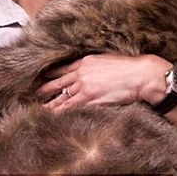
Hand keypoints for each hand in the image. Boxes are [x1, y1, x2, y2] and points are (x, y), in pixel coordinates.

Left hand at [36, 54, 170, 112]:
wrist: (141, 75)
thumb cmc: (131, 67)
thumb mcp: (110, 58)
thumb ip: (96, 64)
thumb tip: (92, 70)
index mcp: (87, 61)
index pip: (64, 68)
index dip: (52, 74)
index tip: (44, 77)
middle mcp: (82, 73)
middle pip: (58, 82)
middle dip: (45, 89)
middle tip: (35, 93)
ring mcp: (85, 87)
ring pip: (62, 97)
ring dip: (50, 104)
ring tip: (41, 109)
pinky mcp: (90, 100)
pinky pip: (71, 107)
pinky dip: (62, 112)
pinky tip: (55, 116)